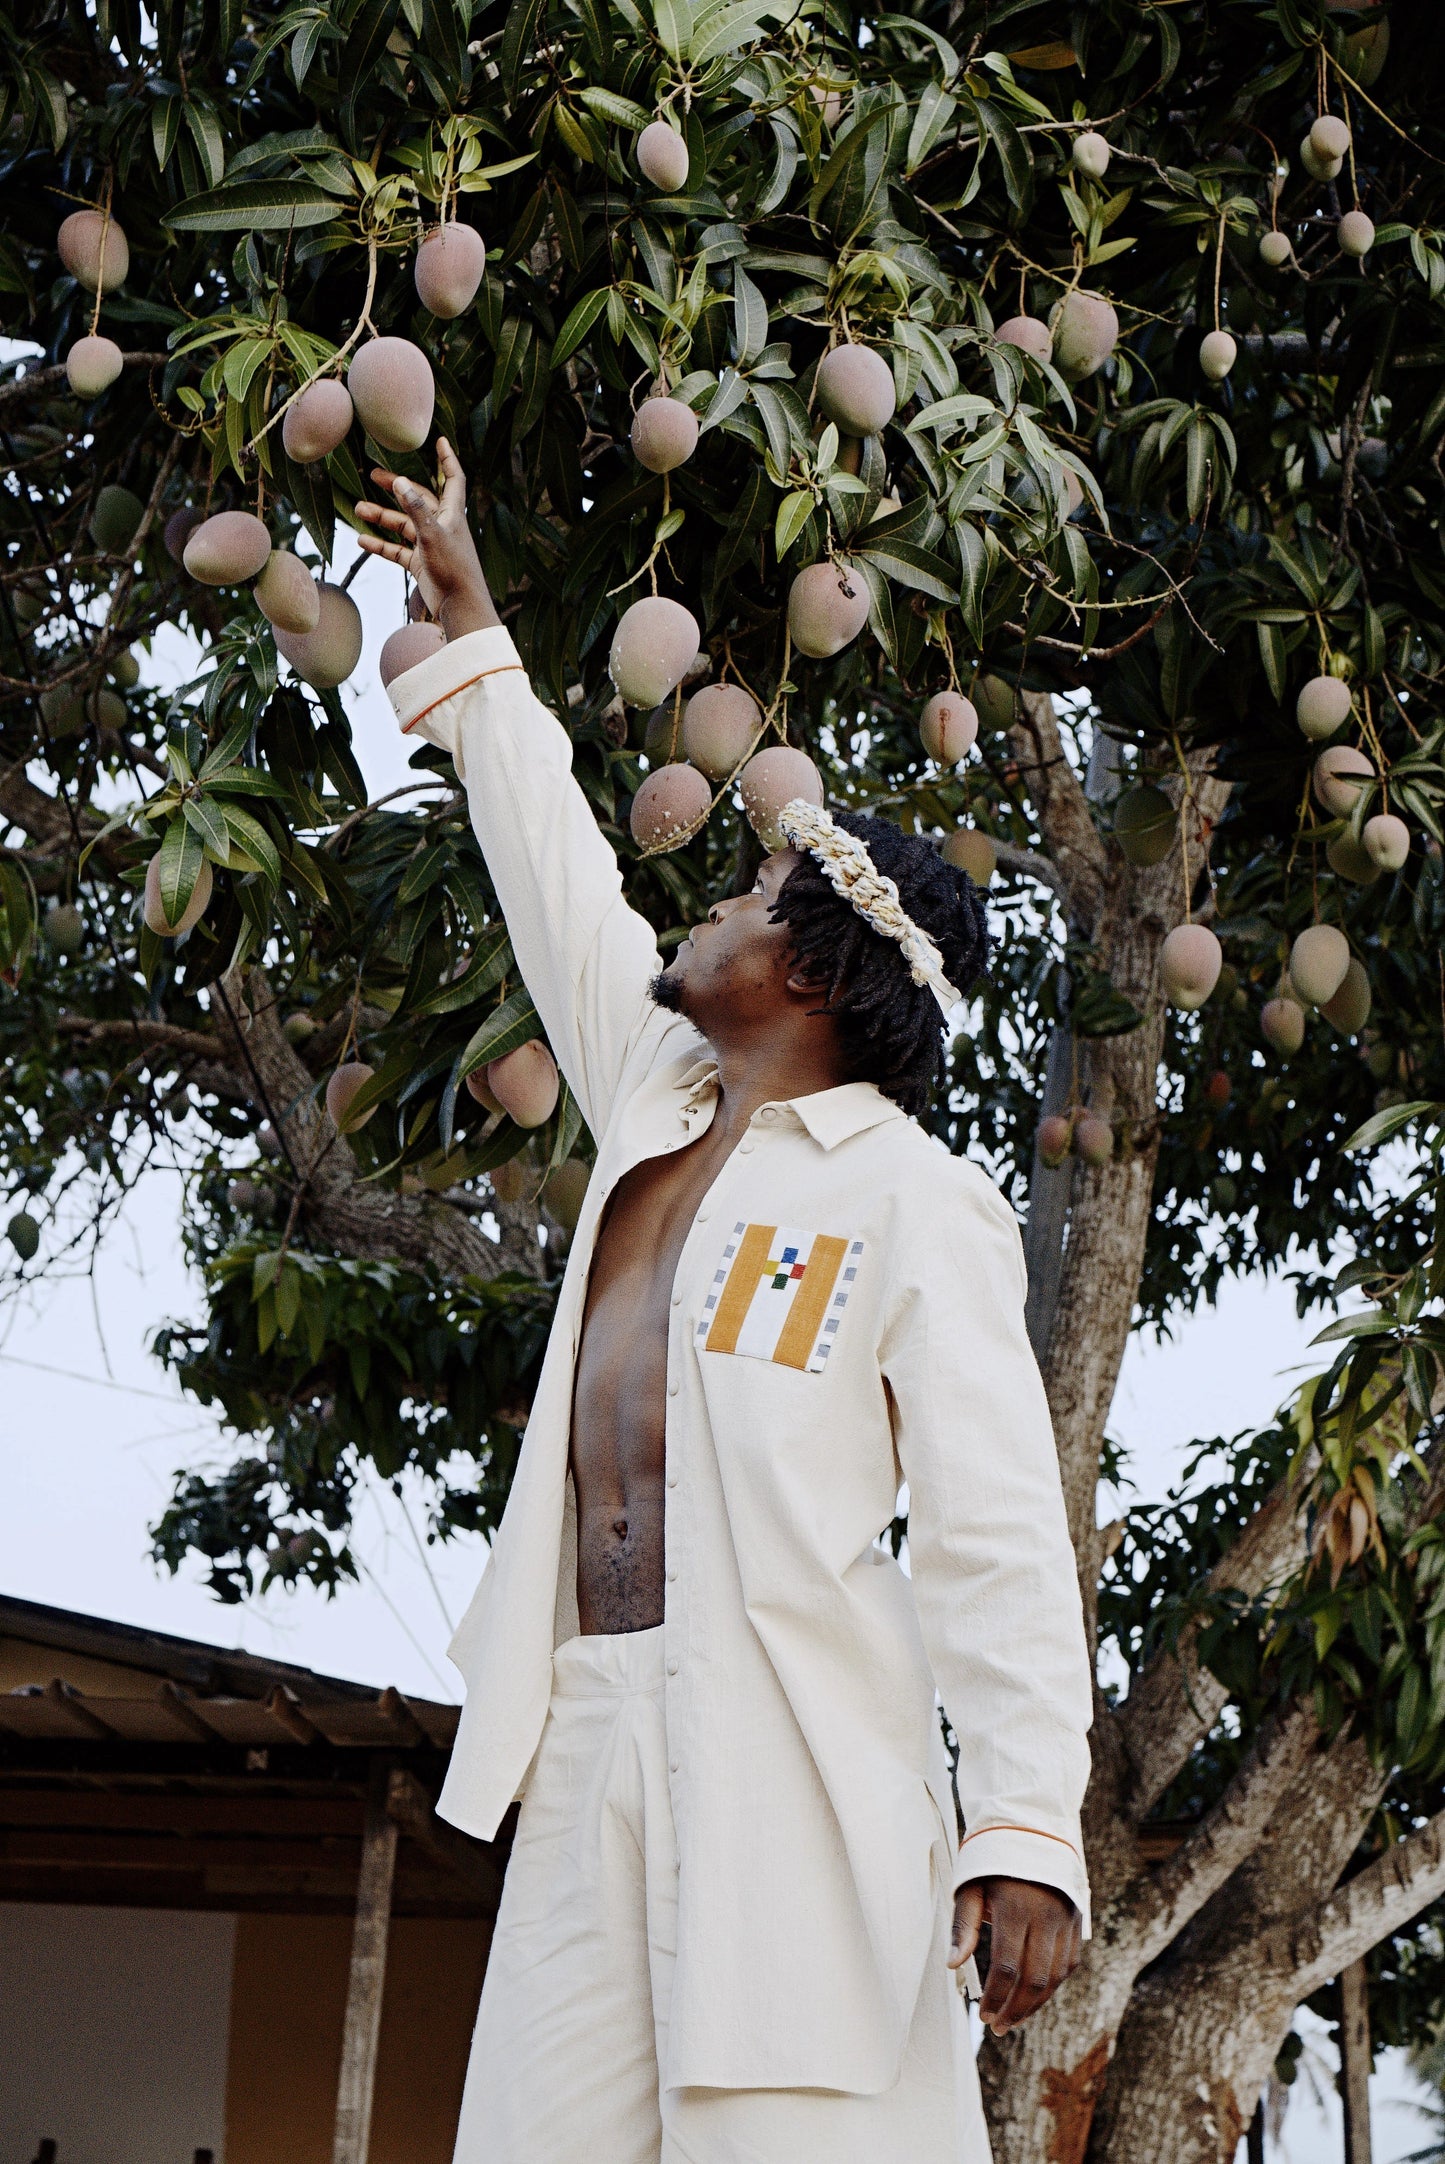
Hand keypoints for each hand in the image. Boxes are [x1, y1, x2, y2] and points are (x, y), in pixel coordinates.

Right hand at [355, 437, 498, 638]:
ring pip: (403, 525)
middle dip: (396, 488)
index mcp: (452, 514)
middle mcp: (441, 526)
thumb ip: (415, 509)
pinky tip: (362, 541)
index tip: (439, 441)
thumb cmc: (453, 569)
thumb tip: (400, 482)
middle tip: (373, 476)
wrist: (460, 607)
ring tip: (358, 509)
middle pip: (417, 499)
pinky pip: (398, 550)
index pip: (452, 479)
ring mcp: (430, 545)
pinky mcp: (421, 564)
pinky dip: (382, 545)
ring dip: (381, 517)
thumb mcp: (432, 535)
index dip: (446, 459)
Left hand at [949, 1875, 1081, 2033]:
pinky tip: (1034, 1996)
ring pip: (1054, 1977)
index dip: (996, 1997)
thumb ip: (963, 1926)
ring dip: (1034, 2004)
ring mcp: (1065, 1920)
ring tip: (1013, 2019)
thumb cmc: (992, 1860)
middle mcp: (1046, 1916)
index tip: (983, 2015)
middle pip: (1034, 1979)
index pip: (1007, 1967)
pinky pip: (1068, 1964)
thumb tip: (953, 1964)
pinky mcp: (1076, 1922)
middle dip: (1015, 2009)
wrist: (1031, 1830)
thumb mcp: (970, 1885)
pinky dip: (1052, 1985)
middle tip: (997, 2027)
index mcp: (1016, 1907)